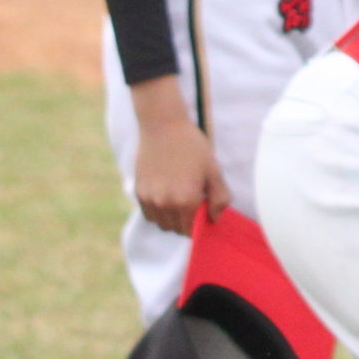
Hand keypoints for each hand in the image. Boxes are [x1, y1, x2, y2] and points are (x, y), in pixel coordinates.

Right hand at [129, 85, 230, 235]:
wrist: (163, 127)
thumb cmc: (192, 147)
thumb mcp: (213, 170)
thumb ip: (219, 197)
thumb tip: (215, 219)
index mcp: (186, 201)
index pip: (191, 230)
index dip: (199, 225)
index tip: (203, 215)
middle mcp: (165, 204)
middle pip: (176, 229)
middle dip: (186, 223)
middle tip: (194, 204)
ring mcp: (150, 199)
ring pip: (161, 224)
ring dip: (171, 219)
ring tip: (180, 199)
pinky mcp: (139, 192)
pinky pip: (149, 214)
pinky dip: (158, 211)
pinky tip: (167, 194)